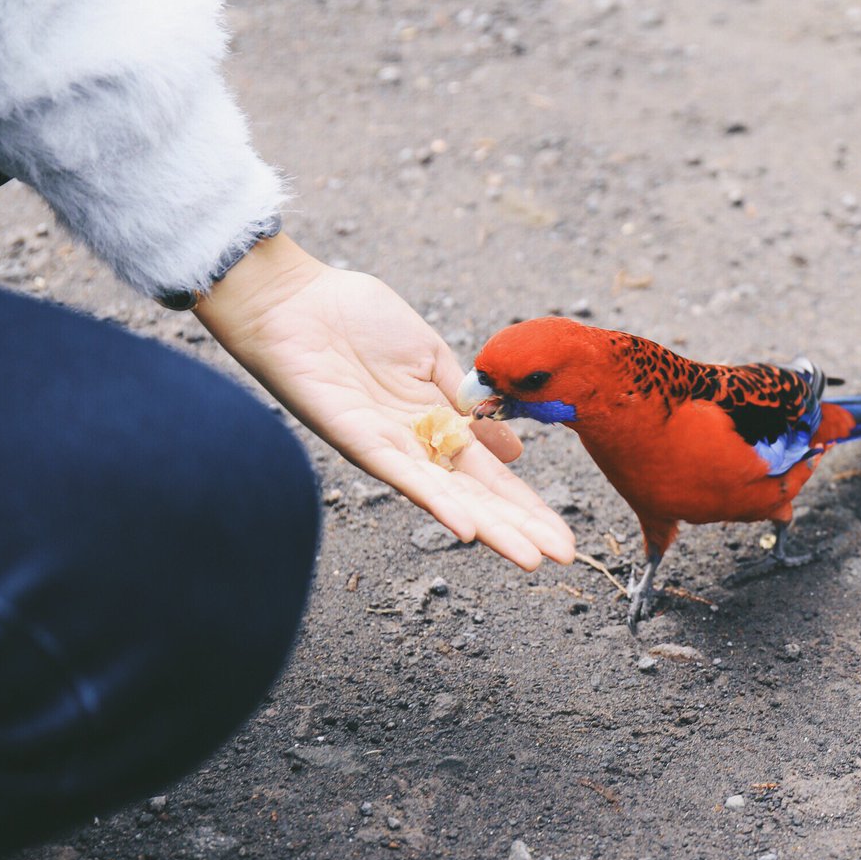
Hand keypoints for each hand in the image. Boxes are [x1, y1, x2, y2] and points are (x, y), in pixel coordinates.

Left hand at [194, 233, 574, 570]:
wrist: (297, 301)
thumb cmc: (357, 318)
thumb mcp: (431, 358)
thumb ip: (471, 404)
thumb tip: (515, 453)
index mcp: (437, 426)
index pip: (490, 477)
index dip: (527, 505)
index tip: (562, 535)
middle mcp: (416, 447)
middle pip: (476, 497)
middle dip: (520, 527)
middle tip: (563, 557)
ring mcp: (389, 448)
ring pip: (446, 498)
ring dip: (489, 530)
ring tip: (528, 558)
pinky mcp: (358, 440)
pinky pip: (402, 477)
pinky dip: (435, 503)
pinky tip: (466, 529)